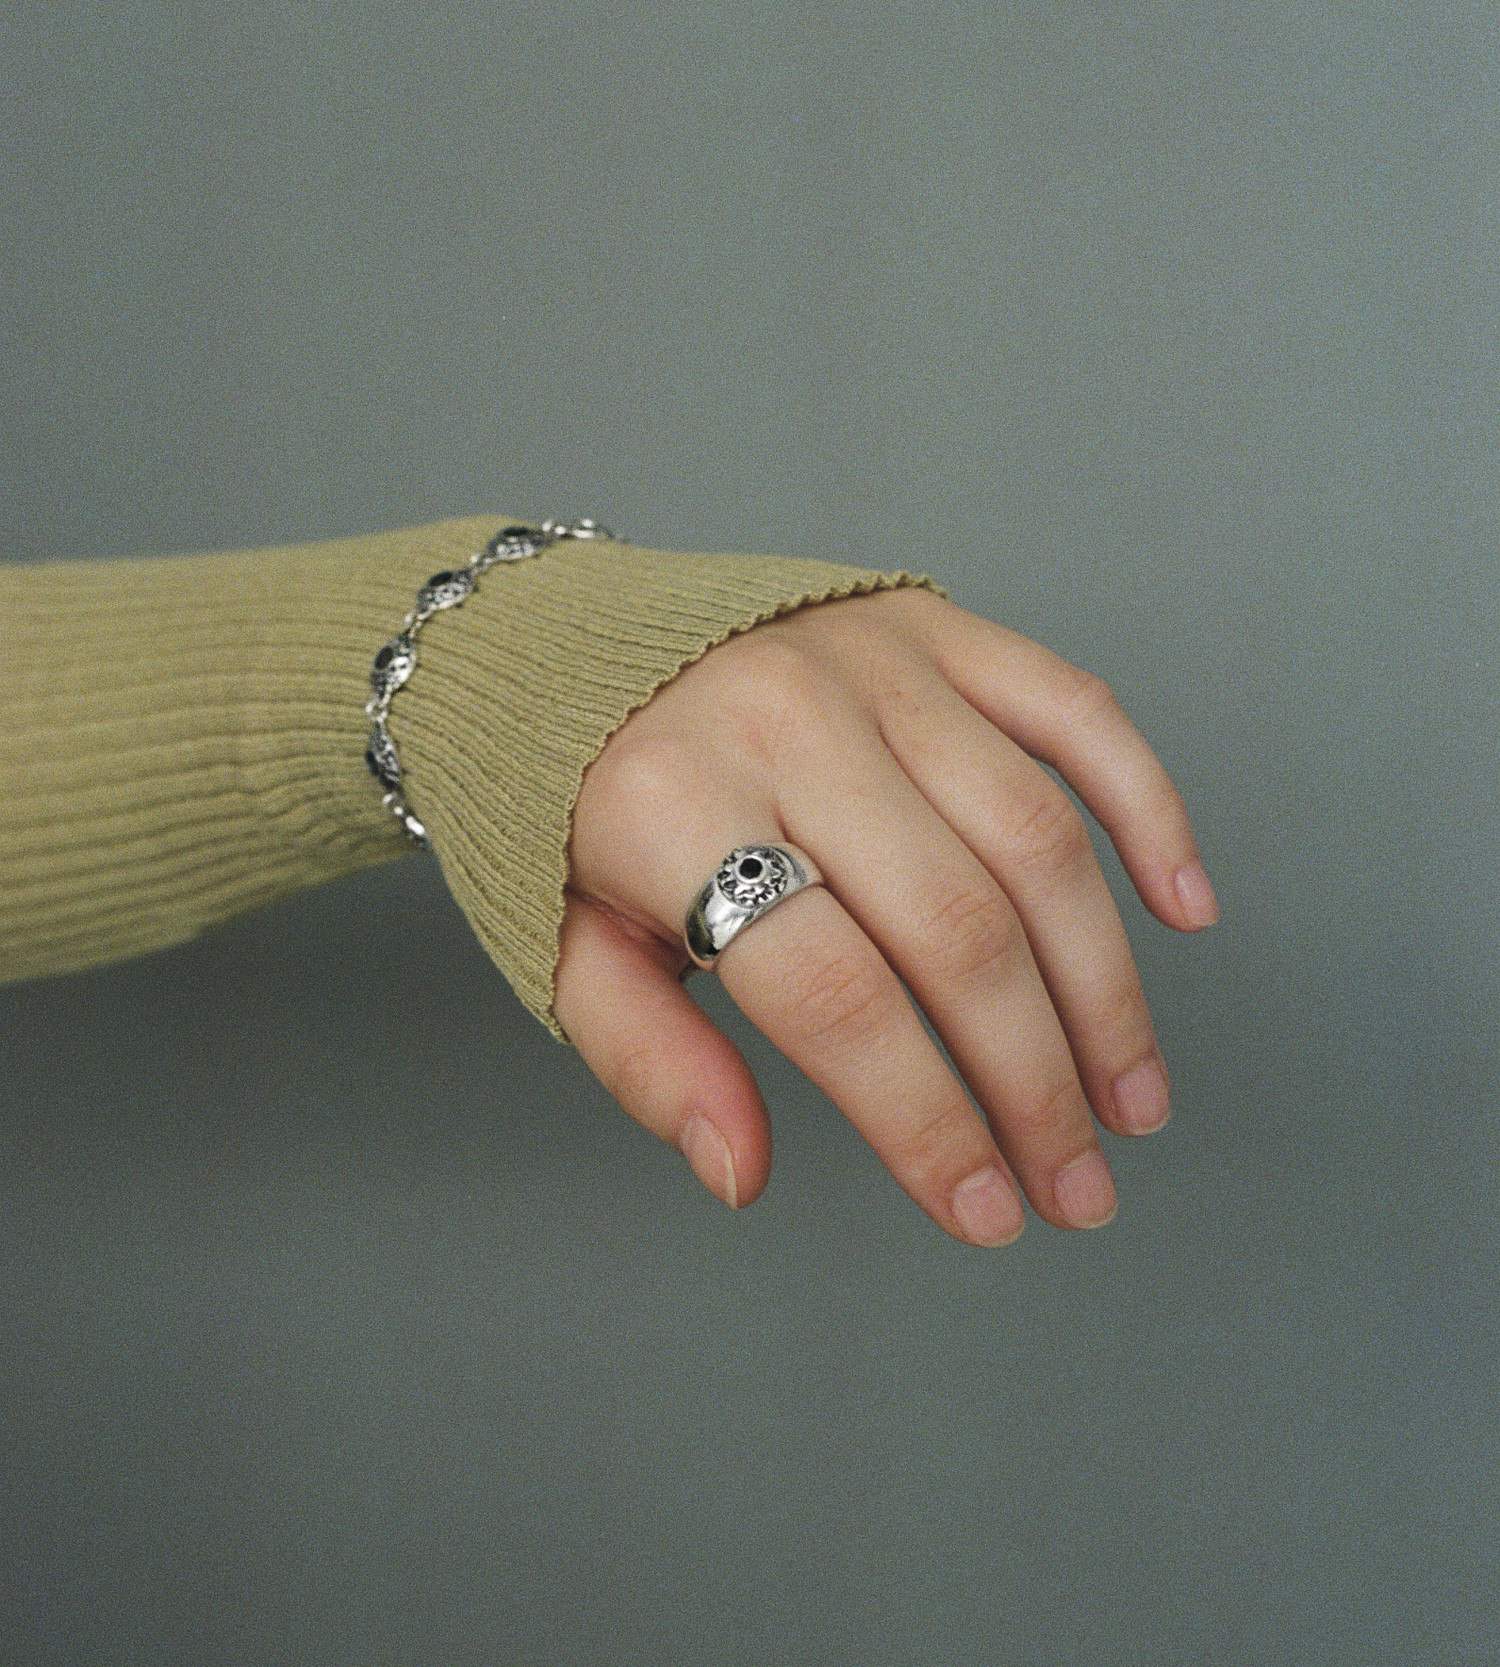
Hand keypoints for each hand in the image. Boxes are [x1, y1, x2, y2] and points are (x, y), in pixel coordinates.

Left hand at [553, 585, 1217, 1244]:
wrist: (569, 641)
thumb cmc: (577, 812)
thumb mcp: (570, 947)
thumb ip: (650, 1061)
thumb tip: (745, 1174)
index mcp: (676, 809)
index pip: (836, 998)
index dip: (926, 1120)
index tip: (986, 1213)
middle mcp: (790, 722)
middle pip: (956, 930)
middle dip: (1035, 1084)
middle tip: (1078, 1187)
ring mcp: (875, 664)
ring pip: (1035, 838)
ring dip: (1104, 988)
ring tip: (1132, 1100)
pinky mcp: (935, 625)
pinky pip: (1074, 709)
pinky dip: (1147, 806)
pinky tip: (1182, 908)